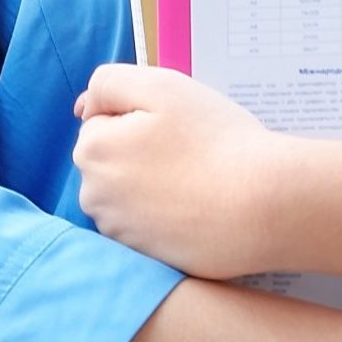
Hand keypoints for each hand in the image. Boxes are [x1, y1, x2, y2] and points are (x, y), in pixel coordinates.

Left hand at [75, 64, 290, 277]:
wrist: (259, 207)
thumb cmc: (214, 141)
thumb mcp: (162, 87)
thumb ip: (110, 84)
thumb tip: (82, 108)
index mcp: (92, 151)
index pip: (103, 121)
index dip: (141, 117)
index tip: (176, 126)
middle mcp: (92, 196)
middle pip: (112, 159)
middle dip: (140, 151)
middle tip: (189, 151)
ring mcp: (117, 232)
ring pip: (128, 192)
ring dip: (151, 183)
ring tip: (196, 180)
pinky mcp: (142, 258)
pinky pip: (147, 224)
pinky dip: (165, 214)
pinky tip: (196, 209)